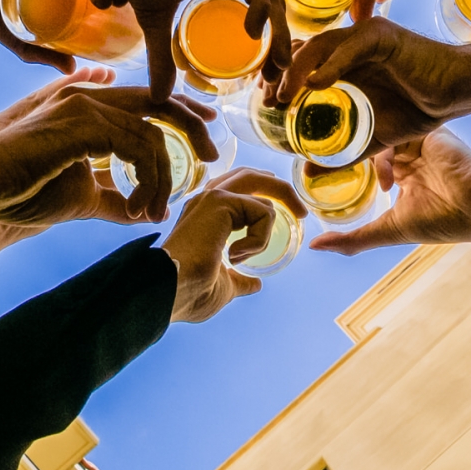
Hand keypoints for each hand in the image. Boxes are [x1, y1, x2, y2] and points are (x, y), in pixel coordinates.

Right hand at [0, 84, 216, 224]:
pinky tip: (138, 210)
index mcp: (86, 105)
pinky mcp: (85, 124)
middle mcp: (88, 97)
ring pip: (153, 136)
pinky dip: (148, 182)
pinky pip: (139, 149)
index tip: (205, 133)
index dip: (180, 111)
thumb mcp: (79, 196)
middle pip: (160, 100)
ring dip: (161, 180)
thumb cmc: (21, 191)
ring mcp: (86, 106)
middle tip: (212, 155)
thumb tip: (138, 214)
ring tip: (153, 212)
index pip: (146, 98)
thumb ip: (111, 198)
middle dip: (192, 125)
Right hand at [90, 0, 286, 100]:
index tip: (268, 75)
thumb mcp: (154, 20)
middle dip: (279, 42)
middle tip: (277, 78)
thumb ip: (163, 55)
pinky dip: (258, 6)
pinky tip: (255, 33)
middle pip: (271, 2)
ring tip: (274, 65)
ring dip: (276, 31)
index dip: (270, 41)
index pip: (261, 6)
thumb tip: (160, 96)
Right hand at [162, 169, 305, 322]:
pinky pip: (263, 211)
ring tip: (253, 250)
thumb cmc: (188, 293)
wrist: (168, 292)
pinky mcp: (220, 202)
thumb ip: (240, 281)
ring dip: (272, 218)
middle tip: (302, 213)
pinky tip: (235, 256)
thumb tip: (255, 284)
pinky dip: (259, 237)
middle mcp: (206, 201)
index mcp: (204, 216)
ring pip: (260, 185)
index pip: (239, 190)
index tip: (286, 218)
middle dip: (281, 189)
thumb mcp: (224, 286)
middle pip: (252, 176)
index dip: (264, 198)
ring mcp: (212, 198)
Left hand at [275, 18, 470, 153]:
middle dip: (278, 74)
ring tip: (283, 97)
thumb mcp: (370, 136)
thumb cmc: (418, 110)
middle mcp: (348, 45)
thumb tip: (309, 169)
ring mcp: (363, 36)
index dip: (279, 81)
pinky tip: (315, 85)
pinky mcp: (381, 35)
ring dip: (296, 71)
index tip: (265, 106)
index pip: (299, 63)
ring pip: (318, 46)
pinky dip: (329, 65)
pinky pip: (349, 47)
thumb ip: (342, 150)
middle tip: (265, 101)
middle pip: (300, 50)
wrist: (456, 95)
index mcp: (342, 62)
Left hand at [310, 130, 470, 254]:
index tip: (322, 174)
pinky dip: (381, 148)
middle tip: (323, 163)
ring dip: (363, 152)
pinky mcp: (425, 130)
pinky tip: (384, 173)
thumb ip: (353, 239)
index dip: (348, 170)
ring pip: (378, 137)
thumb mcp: (389, 231)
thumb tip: (315, 246)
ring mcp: (418, 143)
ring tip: (356, 173)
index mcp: (406, 179)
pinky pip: (393, 130)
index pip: (370, 168)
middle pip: (370, 148)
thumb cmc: (441, 222)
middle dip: (347, 155)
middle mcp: (411, 158)